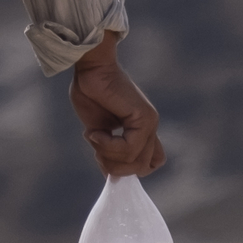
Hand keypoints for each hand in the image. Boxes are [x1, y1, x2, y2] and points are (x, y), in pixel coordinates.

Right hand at [69, 33, 163, 177]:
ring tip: (94, 136)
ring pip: (134, 162)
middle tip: (95, 147)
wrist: (91, 67)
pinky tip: (96, 132)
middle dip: (114, 167)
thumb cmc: (91, 91)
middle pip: (142, 168)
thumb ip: (108, 149)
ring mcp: (149, 123)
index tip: (103, 156)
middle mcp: (150, 127)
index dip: (129, 168)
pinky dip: (108, 145)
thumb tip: (111, 174)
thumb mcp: (99, 129)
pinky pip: (129, 148)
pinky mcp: (144, 118)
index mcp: (141, 129)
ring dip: (107, 154)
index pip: (151, 162)